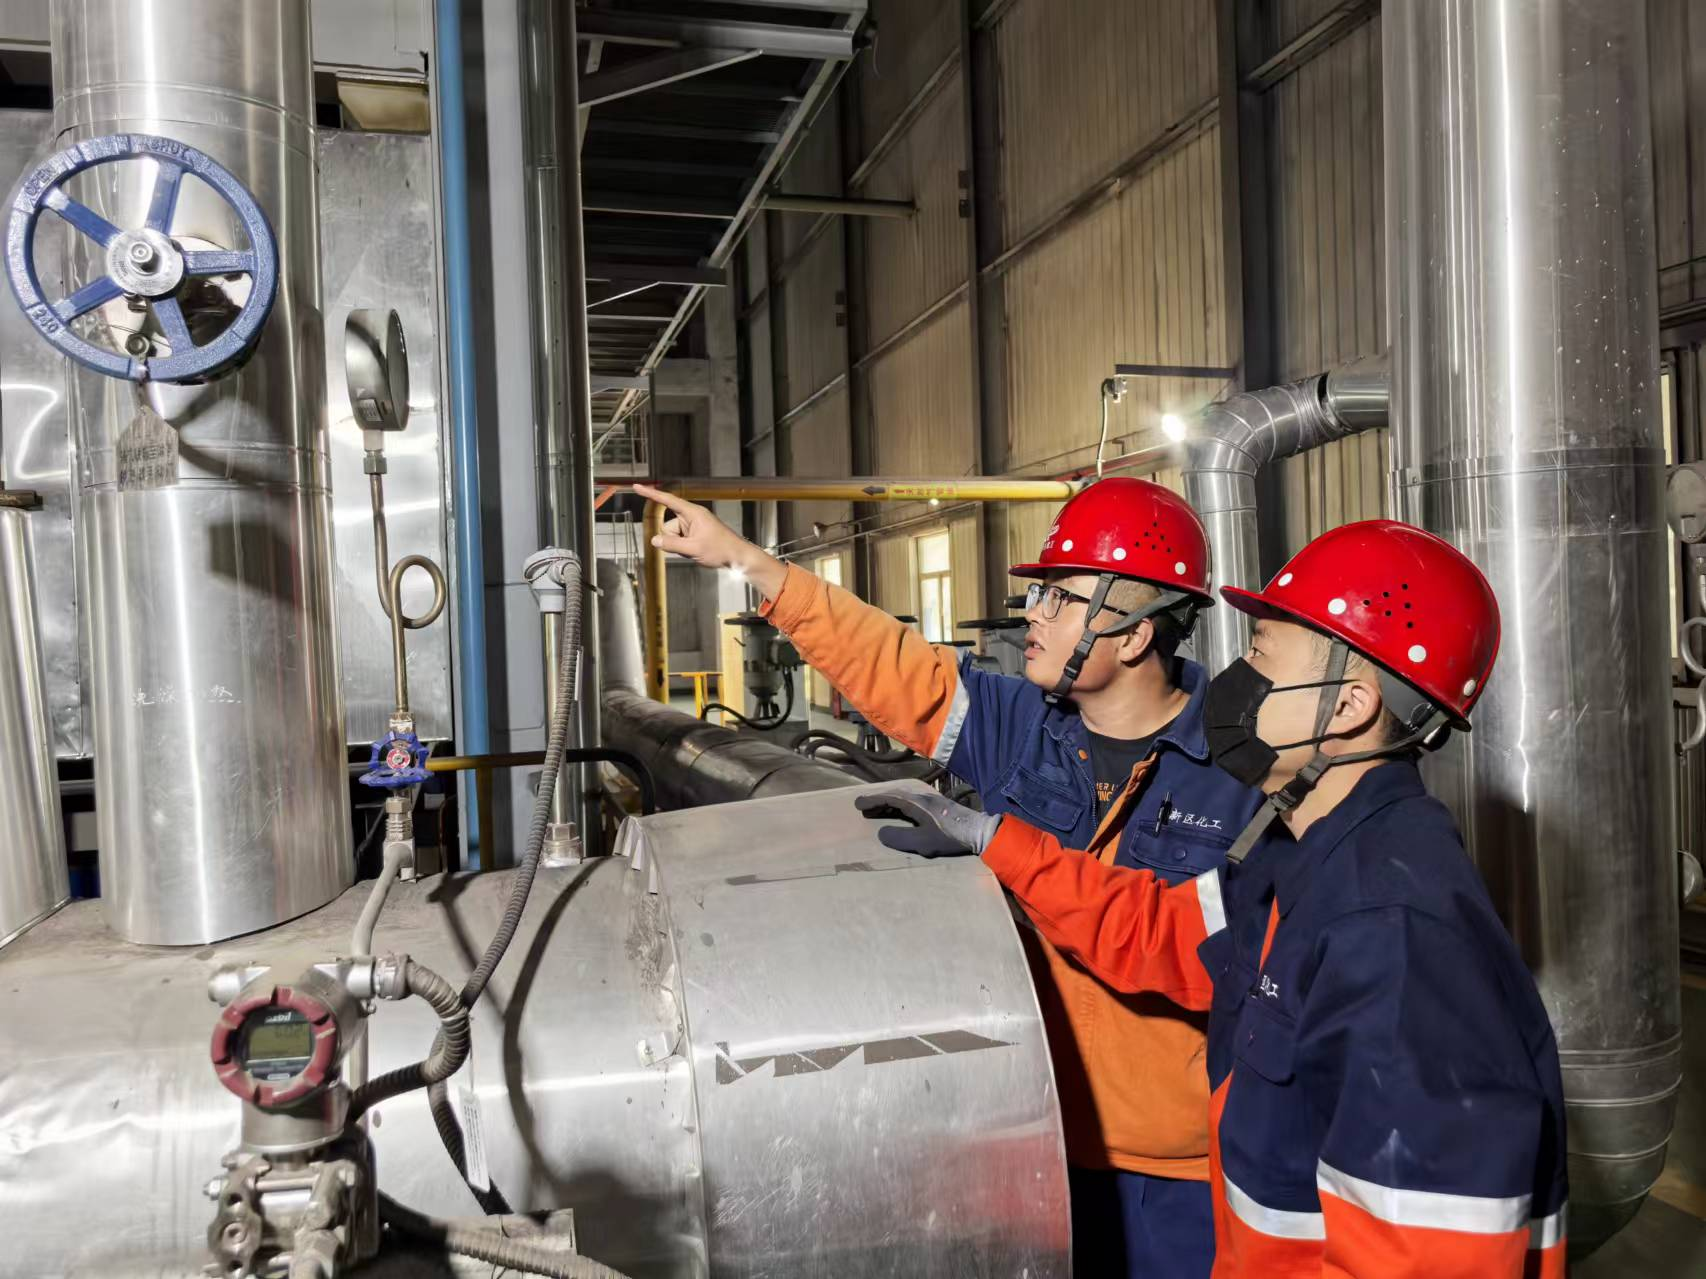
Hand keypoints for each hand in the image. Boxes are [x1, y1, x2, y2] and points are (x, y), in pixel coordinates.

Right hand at [633, 484, 787, 598]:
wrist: (737, 557)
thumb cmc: (721, 549)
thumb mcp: (693, 549)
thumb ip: (671, 544)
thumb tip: (655, 540)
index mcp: (692, 513)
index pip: (667, 500)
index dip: (650, 494)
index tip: (637, 487)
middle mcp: (691, 517)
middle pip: (668, 526)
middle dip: (673, 540)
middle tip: (691, 547)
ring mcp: (693, 526)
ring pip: (673, 536)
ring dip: (680, 546)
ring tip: (697, 550)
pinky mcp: (694, 534)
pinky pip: (680, 541)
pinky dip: (684, 548)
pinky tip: (698, 552)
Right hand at [855, 791, 1000, 857]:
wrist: (979, 832)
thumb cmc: (950, 837)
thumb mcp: (923, 842)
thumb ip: (900, 838)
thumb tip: (881, 833)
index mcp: (917, 803)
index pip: (889, 798)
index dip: (872, 800)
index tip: (858, 804)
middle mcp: (922, 798)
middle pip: (895, 795)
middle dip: (878, 801)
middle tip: (864, 808)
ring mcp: (931, 801)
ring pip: (904, 799)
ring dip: (889, 804)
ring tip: (877, 812)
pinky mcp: (938, 807)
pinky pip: (912, 803)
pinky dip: (900, 807)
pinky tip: (901, 815)